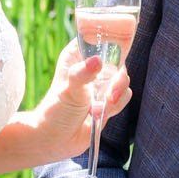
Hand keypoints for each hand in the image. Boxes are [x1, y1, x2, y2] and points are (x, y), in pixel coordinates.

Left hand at [34, 40, 132, 160]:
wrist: (55, 141)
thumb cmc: (55, 111)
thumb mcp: (68, 90)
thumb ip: (83, 74)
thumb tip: (97, 61)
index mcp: (77, 55)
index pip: (97, 36)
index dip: (110, 38)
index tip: (117, 47)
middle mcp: (90, 67)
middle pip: (117, 58)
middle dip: (117, 76)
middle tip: (110, 91)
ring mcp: (101, 84)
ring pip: (123, 79)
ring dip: (117, 93)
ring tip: (102, 106)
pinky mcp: (108, 100)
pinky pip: (124, 96)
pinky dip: (116, 105)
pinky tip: (100, 114)